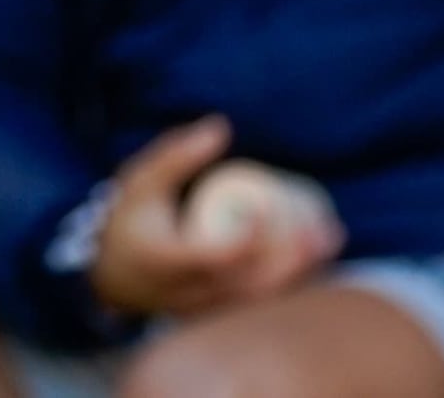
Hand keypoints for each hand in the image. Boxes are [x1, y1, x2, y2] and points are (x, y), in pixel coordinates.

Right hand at [85, 119, 340, 322]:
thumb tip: (221, 126)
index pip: (216, 257)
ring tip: (329, 240)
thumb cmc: (130, 222)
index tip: (266, 208)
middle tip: (323, 228)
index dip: (247, 238)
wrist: (113, 278)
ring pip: (262, 299)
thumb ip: (176, 154)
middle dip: (293, 258)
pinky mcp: (219, 316)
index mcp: (170, 262)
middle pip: (252, 284)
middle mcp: (192, 293)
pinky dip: (290, 284)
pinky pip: (260, 305)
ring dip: (301, 272)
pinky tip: (316, 261)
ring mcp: (208, 311)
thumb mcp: (141, 181)